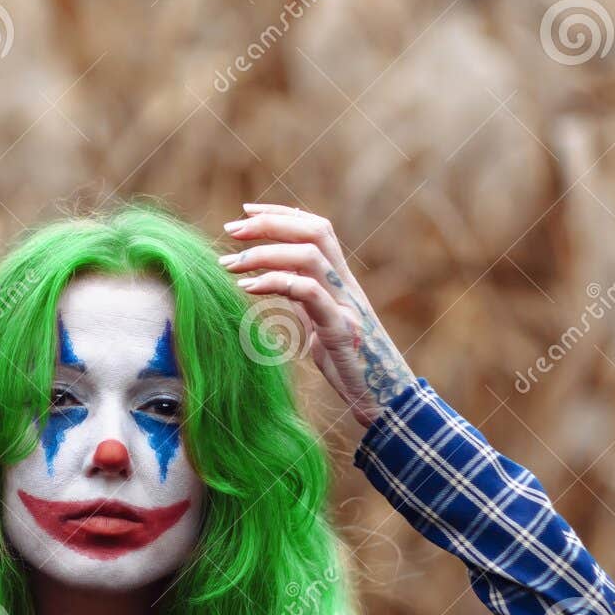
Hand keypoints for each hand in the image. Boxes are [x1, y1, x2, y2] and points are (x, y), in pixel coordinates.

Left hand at [219, 202, 414, 429]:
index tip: (246, 213)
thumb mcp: (321, 327)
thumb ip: (304, 302)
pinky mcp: (341, 330)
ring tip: (230, 265)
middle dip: (270, 224)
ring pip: (309, 256)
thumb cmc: (350, 368)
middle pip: (314, 232)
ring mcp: (346, 305)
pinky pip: (310, 294)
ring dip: (265, 254)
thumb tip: (275, 283)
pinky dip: (276, 283)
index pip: (316, 229)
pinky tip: (248, 289)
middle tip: (230, 230)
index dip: (283, 214)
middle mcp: (346, 286)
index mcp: (341, 281)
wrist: (384, 401)